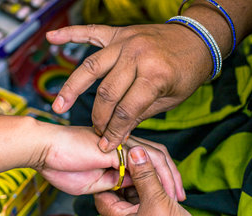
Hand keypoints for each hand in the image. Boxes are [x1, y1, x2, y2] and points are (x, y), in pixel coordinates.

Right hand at [34, 123, 183, 199]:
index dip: (161, 176)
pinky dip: (157, 174)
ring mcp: (121, 143)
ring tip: (178, 196)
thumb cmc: (61, 166)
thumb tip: (128, 187)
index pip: (147, 161)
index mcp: (117, 152)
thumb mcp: (92, 183)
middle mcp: (123, 145)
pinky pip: (145, 160)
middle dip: (172, 177)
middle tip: (181, 197)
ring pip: (156, 157)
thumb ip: (111, 184)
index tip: (170, 196)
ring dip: (170, 178)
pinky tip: (165, 189)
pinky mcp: (117, 146)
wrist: (44, 150)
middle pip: (157, 156)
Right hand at [46, 24, 211, 151]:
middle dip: (99, 118)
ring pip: (91, 67)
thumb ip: (140, 114)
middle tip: (95, 132)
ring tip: (58, 106)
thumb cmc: (187, 72)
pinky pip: (90, 32)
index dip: (114, 132)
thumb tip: (117, 134)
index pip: (126, 110)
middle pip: (106, 93)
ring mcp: (126, 42)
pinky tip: (52, 37)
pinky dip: (70, 33)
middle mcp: (137, 56)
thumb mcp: (170, 99)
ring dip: (72, 88)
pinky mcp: (119, 33)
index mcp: (155, 75)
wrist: (198, 38)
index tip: (105, 146)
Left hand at [94, 146, 217, 215]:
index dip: (108, 175)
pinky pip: (150, 199)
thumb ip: (144, 175)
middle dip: (128, 175)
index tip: (116, 159)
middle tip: (134, 157)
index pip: (103, 194)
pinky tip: (161, 177)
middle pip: (120, 192)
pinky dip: (154, 188)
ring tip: (149, 163)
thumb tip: (135, 152)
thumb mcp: (155, 200)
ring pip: (137, 194)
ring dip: (144, 180)